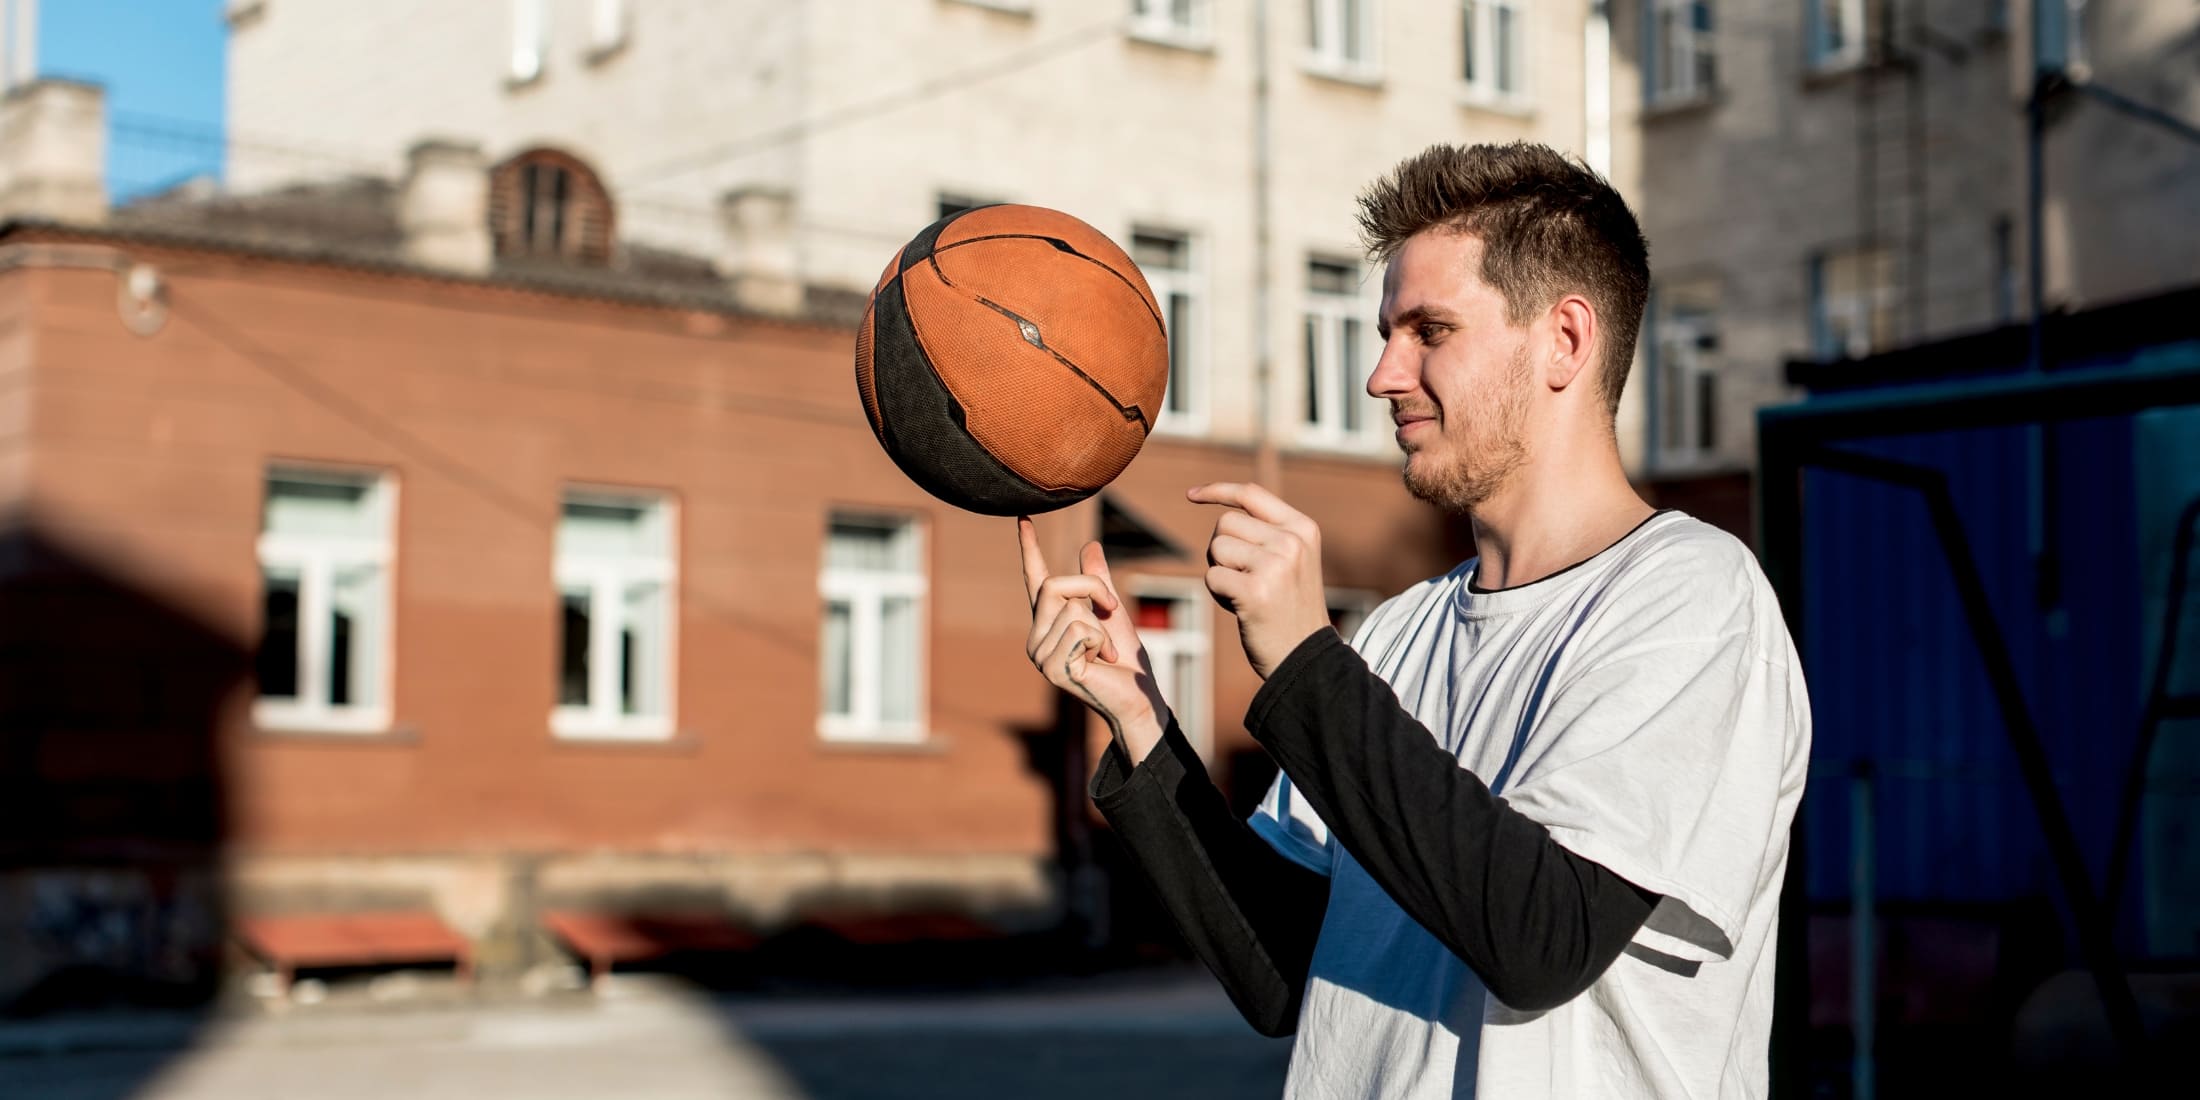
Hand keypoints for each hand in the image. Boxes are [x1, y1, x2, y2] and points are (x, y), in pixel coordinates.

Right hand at [1018, 516, 1168, 759]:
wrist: (1138, 697)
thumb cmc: (1125, 661)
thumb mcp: (1112, 612)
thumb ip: (1098, 582)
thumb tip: (1089, 545)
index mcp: (1049, 621)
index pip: (1035, 579)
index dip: (1029, 548)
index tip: (1024, 517)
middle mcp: (1037, 637)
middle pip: (1055, 585)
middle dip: (1094, 589)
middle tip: (1113, 610)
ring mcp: (1040, 655)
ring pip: (1072, 609)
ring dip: (1101, 626)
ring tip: (1106, 653)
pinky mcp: (1052, 668)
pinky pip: (1081, 630)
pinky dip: (1103, 642)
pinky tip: (1103, 663)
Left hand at [1187, 482, 1333, 679]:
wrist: (1307, 658)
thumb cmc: (1291, 609)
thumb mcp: (1293, 560)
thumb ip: (1267, 533)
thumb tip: (1223, 510)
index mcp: (1303, 528)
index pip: (1251, 493)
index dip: (1218, 490)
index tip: (1191, 495)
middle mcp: (1291, 542)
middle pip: (1225, 523)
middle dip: (1221, 549)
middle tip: (1243, 577)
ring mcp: (1275, 565)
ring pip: (1216, 549)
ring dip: (1221, 573)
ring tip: (1246, 595)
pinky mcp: (1255, 591)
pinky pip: (1212, 578)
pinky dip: (1218, 594)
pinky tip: (1242, 609)